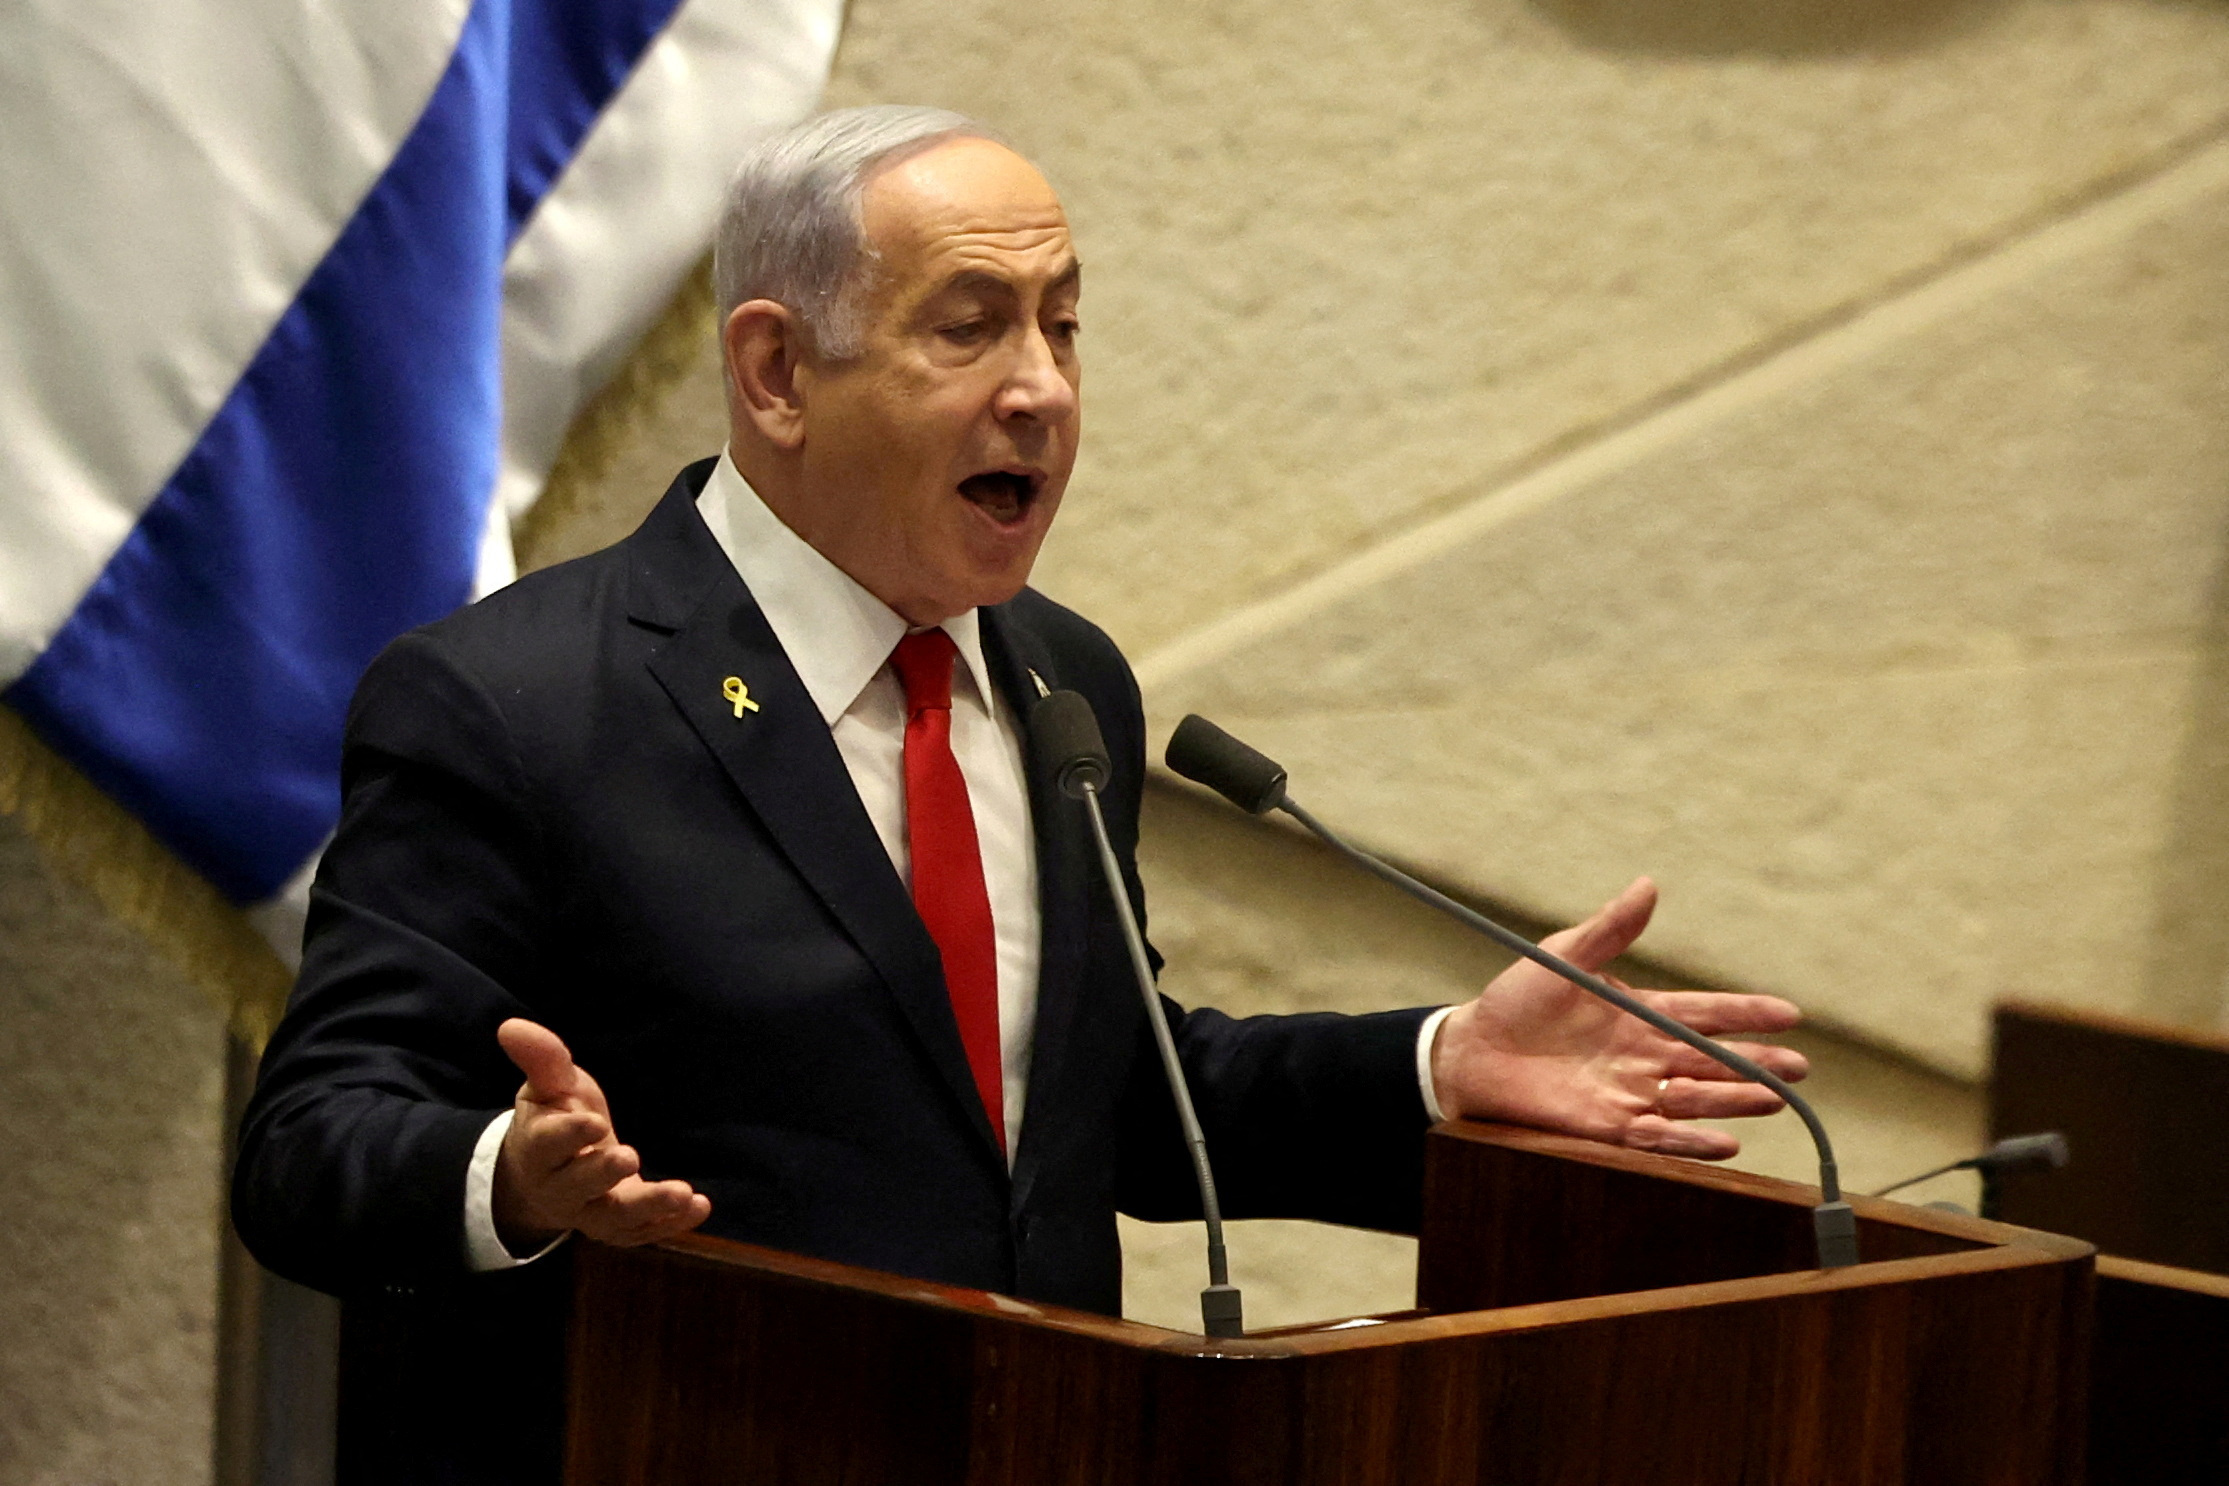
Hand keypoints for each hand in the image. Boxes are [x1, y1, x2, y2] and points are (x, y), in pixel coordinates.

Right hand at [491, 1018, 711, 1251]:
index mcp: (538, 1148)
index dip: (569, 1134)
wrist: (548, 1175)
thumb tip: (511, 1026)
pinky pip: (642, 1233)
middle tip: (629, 1156)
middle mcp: (560, 1187)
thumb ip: (542, 1059)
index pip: (548, 1143)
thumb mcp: (548, 1086)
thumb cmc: (554, 1117)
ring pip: (614, 1218)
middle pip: (579, 1186)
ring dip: (648, 1208)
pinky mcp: (619, 1226)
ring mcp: (590, 1212)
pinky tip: (699, 1206)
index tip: (594, 1122)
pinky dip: (670, 1224)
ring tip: (681, 1193)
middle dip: (602, 1173)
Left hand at [1428, 877, 1806, 1158]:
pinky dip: (1692, 1141)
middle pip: (1713, 1061)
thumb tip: (1648, 885)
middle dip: (1757, 1065)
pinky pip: (1659, 1137)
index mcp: (1642, 1013)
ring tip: (1770, 1098)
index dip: (1747, 1014)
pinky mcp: (1608, 1126)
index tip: (1790, 1014)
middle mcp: (1646, 1055)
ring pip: (1696, 1099)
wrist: (1472, 1050)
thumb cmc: (1517, 1000)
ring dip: (1732, 1099)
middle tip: (1797, 1067)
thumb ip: (1609, 929)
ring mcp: (1631, 1092)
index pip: (1707, 1013)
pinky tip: (1726, 1141)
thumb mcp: (1565, 957)